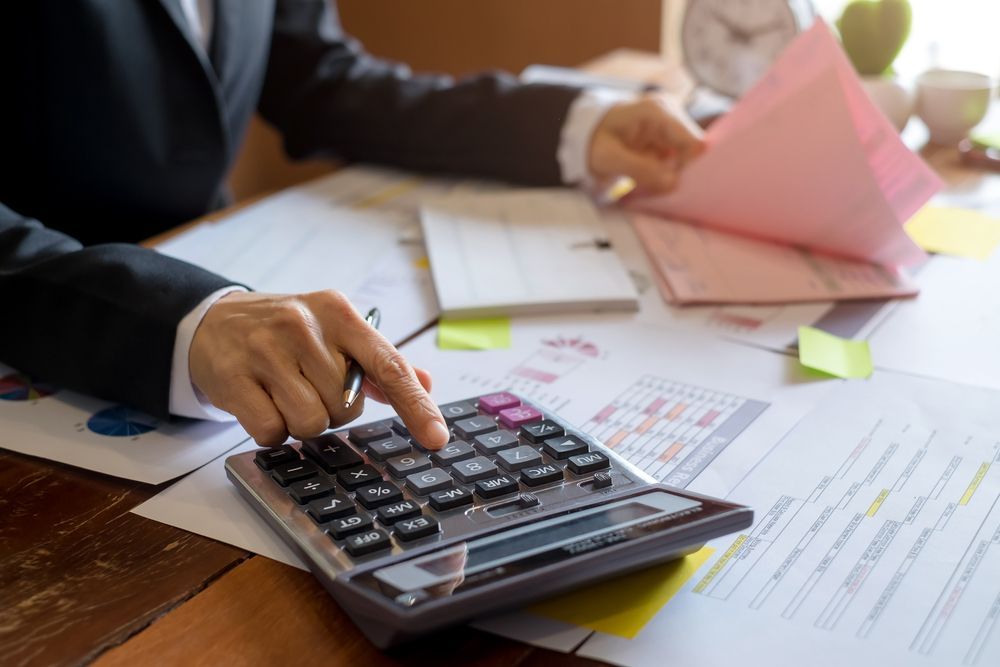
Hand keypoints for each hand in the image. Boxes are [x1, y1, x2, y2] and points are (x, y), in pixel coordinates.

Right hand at [189, 290, 450, 447]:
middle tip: (308, 386)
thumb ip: (379, 362)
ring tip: (284, 394)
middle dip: (333, 409)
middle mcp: (305, 326)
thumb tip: (426, 383)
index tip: (437, 438)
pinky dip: (271, 431)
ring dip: (301, 423)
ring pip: (311, 423)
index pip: (389, 365)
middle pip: (346, 406)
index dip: (416, 406)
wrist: (213, 321)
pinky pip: (271, 432)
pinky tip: (262, 403)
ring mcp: (266, 350)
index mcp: (339, 314)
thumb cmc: (285, 332)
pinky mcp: (233, 377)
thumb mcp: (335, 332)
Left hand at [588, 95, 705, 193]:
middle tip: (660, 188)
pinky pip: (677, 157)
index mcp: (656, 112)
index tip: (677, 187)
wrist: (583, 135)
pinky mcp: (667, 136)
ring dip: (673, 173)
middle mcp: (669, 112)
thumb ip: (641, 170)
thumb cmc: (593, 142)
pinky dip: (667, 171)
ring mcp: (669, 123)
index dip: (691, 167)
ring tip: (651, 183)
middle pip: (692, 149)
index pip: (692, 142)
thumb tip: (674, 183)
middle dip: (681, 172)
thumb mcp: (610, 159)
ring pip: (686, 155)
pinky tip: (652, 178)